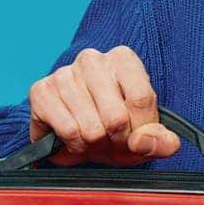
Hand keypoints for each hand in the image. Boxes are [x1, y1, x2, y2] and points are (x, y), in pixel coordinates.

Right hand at [27, 46, 181, 165]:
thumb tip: (146, 141)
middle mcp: (92, 60)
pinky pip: (68, 131)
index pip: (141, 99)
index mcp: (124, 59)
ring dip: (94, 145)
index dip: (140, 130)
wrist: (77, 135)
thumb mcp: (146, 136)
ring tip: (93, 138)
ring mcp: (64, 73)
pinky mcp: (41, 91)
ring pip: (91, 129)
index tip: (135, 138)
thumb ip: (162, 141)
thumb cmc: (115, 128)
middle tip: (111, 139)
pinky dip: (74, 145)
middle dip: (116, 140)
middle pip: (116, 117)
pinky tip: (74, 138)